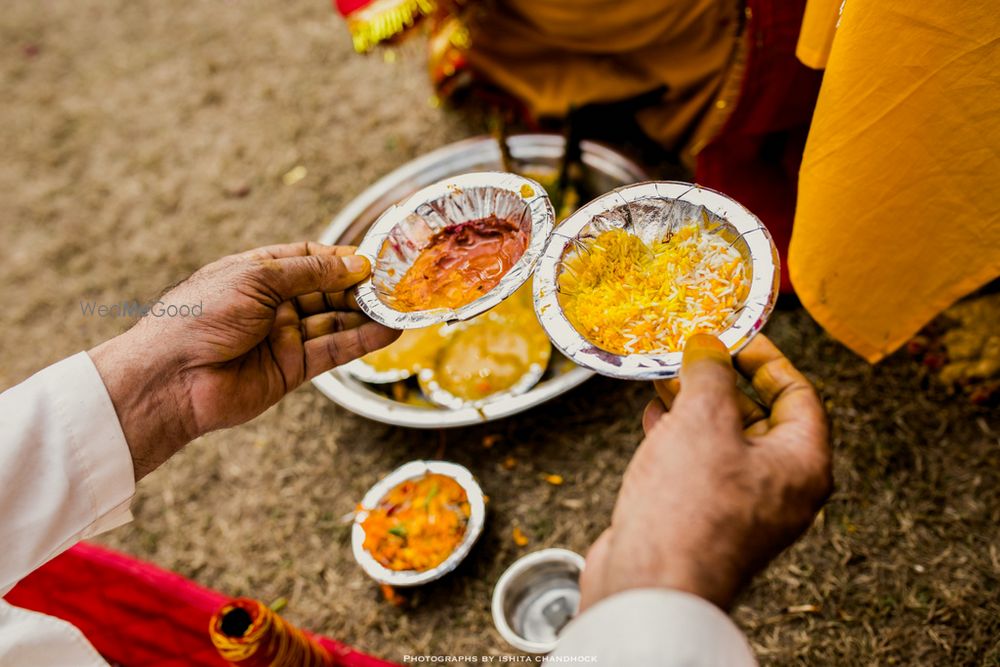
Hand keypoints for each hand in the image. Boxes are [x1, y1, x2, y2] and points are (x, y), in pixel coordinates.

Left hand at [89, 242, 399, 479]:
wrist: (170, 377)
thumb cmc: (200, 315)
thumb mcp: (256, 278)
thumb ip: (310, 272)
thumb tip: (355, 263)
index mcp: (258, 273)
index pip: (310, 259)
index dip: (342, 258)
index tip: (375, 258)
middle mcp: (274, 304)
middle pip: (328, 291)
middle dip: (362, 287)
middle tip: (398, 285)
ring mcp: (284, 337)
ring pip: (336, 322)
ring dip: (368, 315)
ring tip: (402, 307)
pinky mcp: (292, 369)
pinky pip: (333, 351)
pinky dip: (361, 342)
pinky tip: (388, 332)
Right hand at [580, 334, 831, 610]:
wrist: (651, 584)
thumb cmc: (690, 510)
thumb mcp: (704, 420)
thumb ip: (711, 374)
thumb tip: (709, 347)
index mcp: (802, 464)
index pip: (798, 394)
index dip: (766, 359)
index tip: (734, 336)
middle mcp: (780, 488)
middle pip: (760, 417)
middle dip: (722, 381)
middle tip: (693, 353)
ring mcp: (742, 508)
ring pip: (724, 441)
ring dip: (695, 406)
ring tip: (665, 377)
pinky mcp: (705, 520)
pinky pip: (699, 465)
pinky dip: (678, 436)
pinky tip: (652, 417)